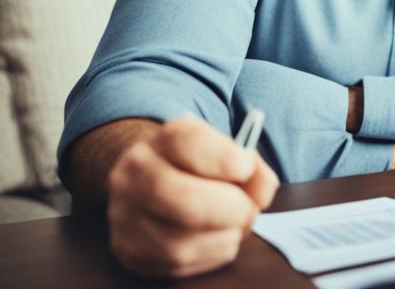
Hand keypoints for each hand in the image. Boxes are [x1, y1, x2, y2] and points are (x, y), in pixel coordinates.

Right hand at [105, 116, 277, 277]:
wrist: (152, 183)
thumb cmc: (201, 168)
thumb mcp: (227, 151)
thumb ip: (252, 165)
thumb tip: (260, 191)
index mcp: (165, 140)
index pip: (189, 142)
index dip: (225, 158)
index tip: (246, 167)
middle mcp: (135, 174)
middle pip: (184, 200)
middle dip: (230, 210)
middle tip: (248, 210)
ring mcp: (125, 214)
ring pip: (180, 242)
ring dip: (222, 238)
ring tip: (233, 226)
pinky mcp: (128, 249)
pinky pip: (176, 263)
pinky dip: (209, 255)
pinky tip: (215, 239)